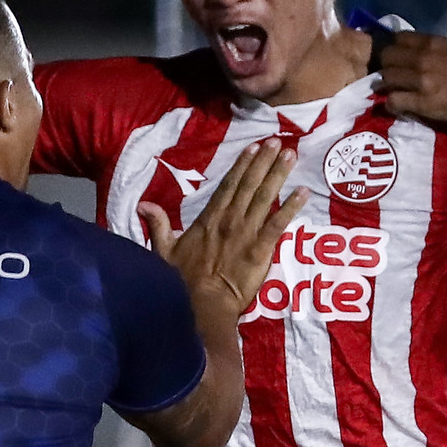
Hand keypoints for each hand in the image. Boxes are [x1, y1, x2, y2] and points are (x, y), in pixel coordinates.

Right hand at [138, 138, 306, 314]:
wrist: (201, 305)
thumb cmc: (182, 281)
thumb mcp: (163, 251)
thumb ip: (157, 225)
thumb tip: (143, 204)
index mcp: (209, 218)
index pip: (228, 186)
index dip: (242, 166)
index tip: (253, 148)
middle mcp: (230, 219)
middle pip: (250, 185)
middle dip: (264, 162)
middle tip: (278, 142)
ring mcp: (247, 233)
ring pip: (266, 197)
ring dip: (279, 175)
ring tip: (291, 156)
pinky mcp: (261, 249)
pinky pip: (279, 224)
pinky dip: (292, 207)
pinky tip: (304, 192)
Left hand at [375, 32, 446, 125]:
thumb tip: (446, 47)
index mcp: (435, 43)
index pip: (400, 38)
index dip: (396, 47)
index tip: (398, 56)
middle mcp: (422, 58)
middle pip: (387, 57)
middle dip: (387, 66)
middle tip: (394, 76)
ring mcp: (419, 81)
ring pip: (386, 79)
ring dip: (388, 86)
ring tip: (395, 92)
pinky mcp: (420, 103)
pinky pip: (393, 101)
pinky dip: (392, 105)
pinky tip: (399, 107)